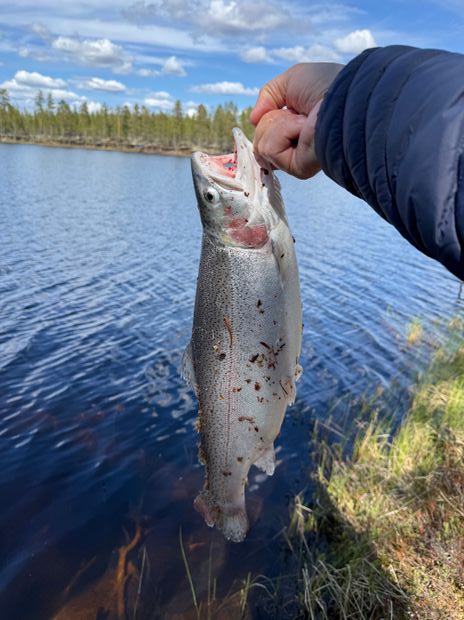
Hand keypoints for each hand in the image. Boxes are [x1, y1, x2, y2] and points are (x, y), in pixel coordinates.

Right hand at [250, 63, 342, 178]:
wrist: (342, 97)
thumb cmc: (327, 85)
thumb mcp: (289, 80)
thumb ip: (267, 95)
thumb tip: (253, 119)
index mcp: (297, 129)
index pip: (266, 133)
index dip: (268, 120)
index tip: (288, 108)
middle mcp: (297, 147)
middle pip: (259, 140)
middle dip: (272, 119)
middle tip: (298, 113)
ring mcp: (297, 159)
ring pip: (262, 145)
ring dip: (278, 124)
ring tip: (303, 121)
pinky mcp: (298, 168)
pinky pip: (269, 149)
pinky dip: (282, 132)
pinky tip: (303, 129)